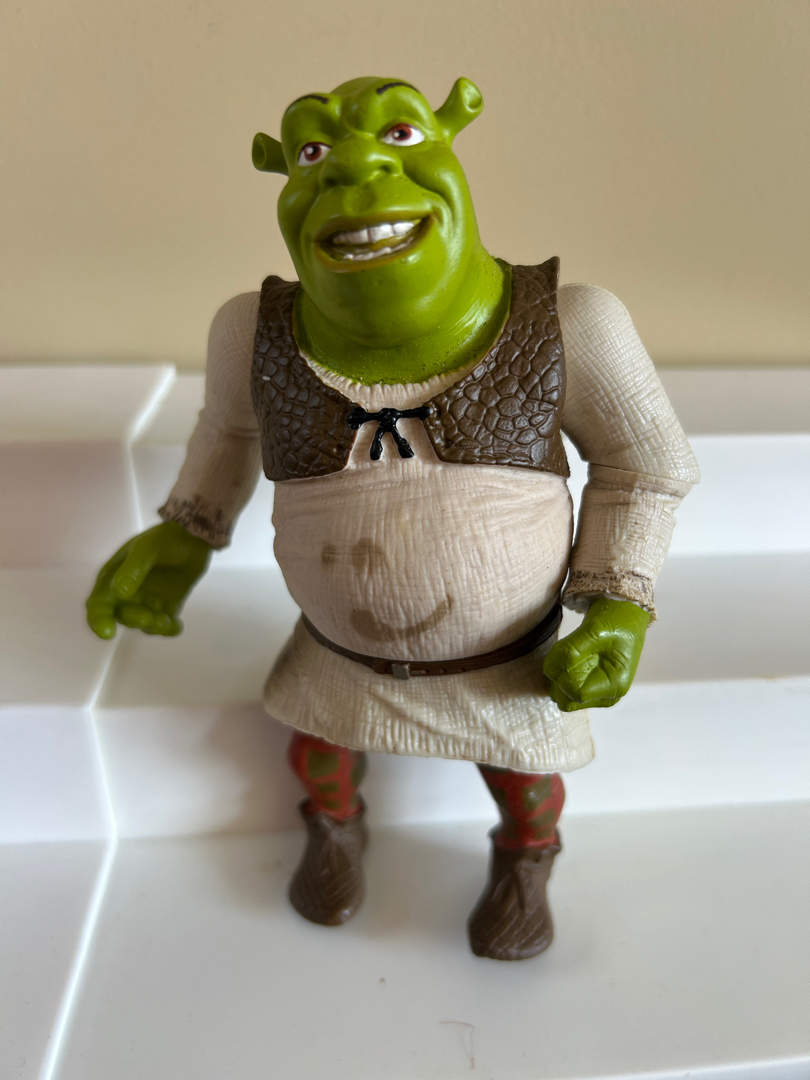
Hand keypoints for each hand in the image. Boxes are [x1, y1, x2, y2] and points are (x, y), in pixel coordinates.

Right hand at [86, 521, 212, 639]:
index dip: (99, 620)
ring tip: (165, 621)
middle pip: (123, 616)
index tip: (107, 633)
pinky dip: (169, 628)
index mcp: (114, 577)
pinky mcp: (169, 605)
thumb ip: (133, 569)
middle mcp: (128, 592)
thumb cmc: (164, 538)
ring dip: (152, 626)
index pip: (99, 603)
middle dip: (133, 619)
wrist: (194, 536)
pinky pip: (166, 623)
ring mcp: (149, 600)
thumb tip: (118, 593)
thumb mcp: (146, 548)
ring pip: (145, 623)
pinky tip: (176, 626)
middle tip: (148, 616)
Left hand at [543, 597, 649, 711]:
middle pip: (568, 701)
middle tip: (563, 653)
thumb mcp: (594, 630)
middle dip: (558, 678)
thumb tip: (551, 671)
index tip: (562, 653)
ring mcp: (599, 694)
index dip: (563, 676)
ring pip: (564, 697)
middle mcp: (607, 695)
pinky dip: (561, 675)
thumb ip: (571, 650)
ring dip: (558, 676)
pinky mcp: (591, 687)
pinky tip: (569, 658)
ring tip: (568, 653)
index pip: (576, 694)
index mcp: (614, 685)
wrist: (625, 614)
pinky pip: (566, 689)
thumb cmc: (616, 621)